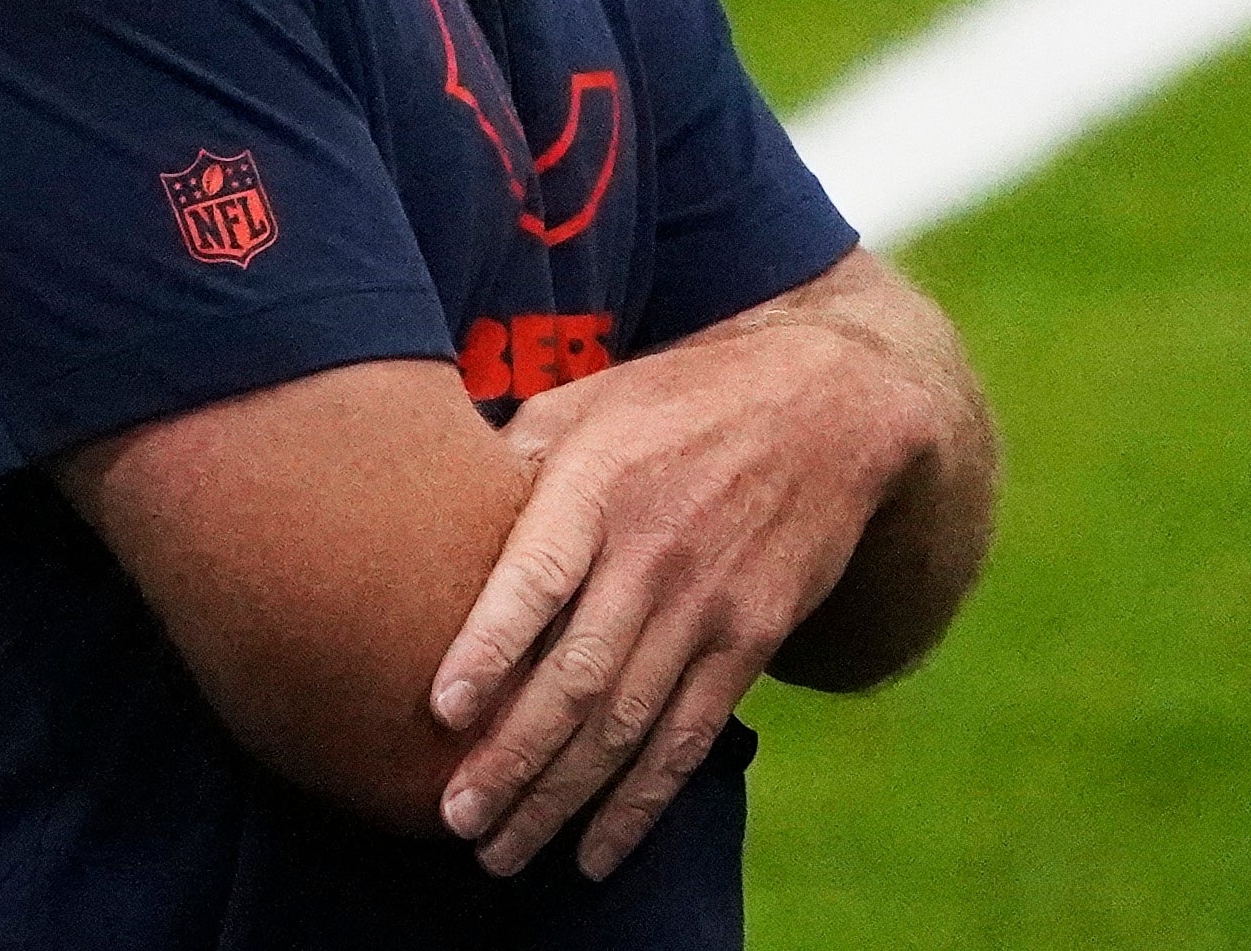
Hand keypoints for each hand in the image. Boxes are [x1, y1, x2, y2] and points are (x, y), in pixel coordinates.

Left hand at [427, 254, 991, 880]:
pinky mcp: (750, 640)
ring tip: (501, 852)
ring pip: (628, 724)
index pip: (539, 573)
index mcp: (599, 485)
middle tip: (455, 819)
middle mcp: (654, 552)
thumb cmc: (677, 400)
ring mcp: (710, 604)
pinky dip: (641, 803)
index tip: (442, 709)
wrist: (829, 405)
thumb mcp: (589, 398)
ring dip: (563, 798)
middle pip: (579, 675)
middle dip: (514, 758)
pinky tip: (595, 850)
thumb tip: (422, 502)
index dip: (492, 644)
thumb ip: (513, 457)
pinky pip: (689, 738)